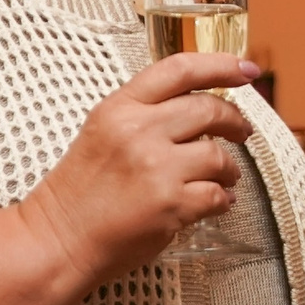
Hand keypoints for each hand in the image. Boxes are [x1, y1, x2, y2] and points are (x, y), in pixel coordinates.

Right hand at [23, 55, 258, 283]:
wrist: (58, 239)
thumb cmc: (79, 190)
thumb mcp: (101, 132)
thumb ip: (143, 113)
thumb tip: (197, 106)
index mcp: (120, 107)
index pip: (180, 70)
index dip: (221, 65)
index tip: (246, 70)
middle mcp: (138, 131)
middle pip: (208, 109)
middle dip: (234, 120)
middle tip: (241, 130)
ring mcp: (155, 168)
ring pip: (218, 155)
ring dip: (229, 168)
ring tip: (225, 176)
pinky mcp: (169, 204)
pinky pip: (217, 195)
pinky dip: (223, 199)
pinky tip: (217, 201)